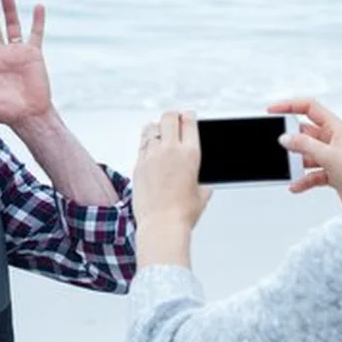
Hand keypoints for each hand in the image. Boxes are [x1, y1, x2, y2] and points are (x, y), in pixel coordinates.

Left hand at [132, 111, 213, 230]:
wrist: (162, 225)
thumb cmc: (183, 213)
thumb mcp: (203, 194)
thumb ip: (202, 181)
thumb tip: (201, 181)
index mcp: (190, 153)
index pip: (189, 121)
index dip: (189, 116)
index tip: (188, 117)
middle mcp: (170, 150)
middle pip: (169, 117)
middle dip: (173, 116)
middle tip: (174, 119)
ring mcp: (151, 156)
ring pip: (151, 128)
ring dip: (157, 127)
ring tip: (159, 131)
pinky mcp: (138, 165)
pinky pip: (142, 145)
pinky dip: (146, 142)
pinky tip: (149, 145)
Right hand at [269, 98, 341, 206]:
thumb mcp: (328, 156)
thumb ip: (304, 145)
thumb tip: (285, 138)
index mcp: (337, 128)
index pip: (310, 108)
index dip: (290, 106)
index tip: (272, 111)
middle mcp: (334, 140)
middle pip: (306, 132)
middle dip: (292, 140)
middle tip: (279, 146)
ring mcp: (332, 156)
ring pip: (307, 154)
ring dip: (297, 163)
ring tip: (288, 169)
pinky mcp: (331, 173)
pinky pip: (311, 173)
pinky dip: (303, 179)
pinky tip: (296, 186)